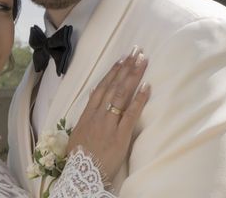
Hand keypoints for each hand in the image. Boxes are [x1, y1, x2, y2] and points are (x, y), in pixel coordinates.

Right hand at [67, 47, 149, 183]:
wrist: (81, 174)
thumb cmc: (80, 156)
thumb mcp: (78, 131)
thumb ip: (87, 112)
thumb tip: (94, 94)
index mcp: (88, 114)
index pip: (102, 87)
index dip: (113, 72)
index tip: (121, 59)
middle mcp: (98, 115)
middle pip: (114, 86)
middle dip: (126, 67)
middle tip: (135, 51)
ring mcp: (109, 124)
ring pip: (122, 94)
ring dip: (133, 75)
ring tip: (141, 60)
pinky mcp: (120, 135)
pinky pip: (131, 113)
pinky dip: (139, 98)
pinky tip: (147, 85)